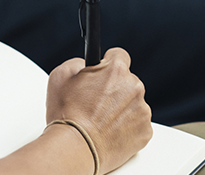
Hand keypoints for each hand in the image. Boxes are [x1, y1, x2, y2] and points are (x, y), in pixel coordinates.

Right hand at [46, 48, 152, 173]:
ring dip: (121, 109)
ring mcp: (142, 110)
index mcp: (116, 70)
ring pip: (133, 104)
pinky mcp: (145, 131)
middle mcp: (134, 87)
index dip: (107, 64)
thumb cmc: (67, 116)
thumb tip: (86, 64)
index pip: (119, 55)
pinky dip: (127, 128)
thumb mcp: (60, 76)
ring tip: (101, 122)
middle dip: (114, 90)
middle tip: (96, 104)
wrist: (74, 149)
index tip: (103, 73)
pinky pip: (137, 124)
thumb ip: (77, 63)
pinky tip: (110, 133)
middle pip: (127, 82)